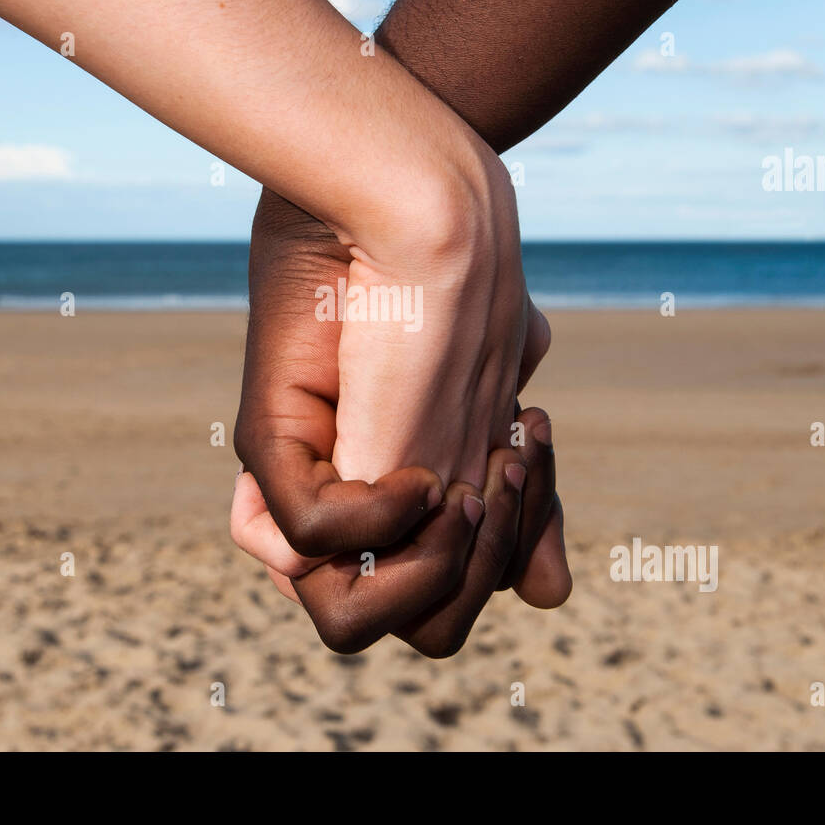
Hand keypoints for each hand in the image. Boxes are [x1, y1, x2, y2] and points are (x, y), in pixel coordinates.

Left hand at [232, 190, 569, 654]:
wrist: (414, 195)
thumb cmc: (456, 287)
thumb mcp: (503, 403)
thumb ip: (523, 499)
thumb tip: (551, 597)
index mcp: (400, 505)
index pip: (451, 603)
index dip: (503, 559)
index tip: (524, 458)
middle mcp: (350, 505)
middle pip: (417, 629)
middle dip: (479, 574)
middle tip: (500, 472)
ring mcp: (308, 481)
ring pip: (352, 620)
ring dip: (437, 565)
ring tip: (464, 475)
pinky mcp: (273, 441)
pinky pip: (312, 544)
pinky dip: (380, 517)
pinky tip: (416, 462)